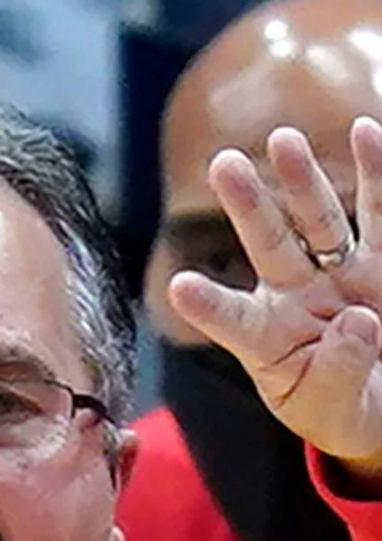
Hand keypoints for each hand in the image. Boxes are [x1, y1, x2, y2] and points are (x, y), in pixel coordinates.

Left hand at [167, 116, 381, 477]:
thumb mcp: (332, 409)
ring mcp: (339, 275)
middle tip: (222, 164)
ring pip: (319, 221)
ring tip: (282, 139)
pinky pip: (379, 214)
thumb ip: (338, 373)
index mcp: (265, 338)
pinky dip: (375, 173)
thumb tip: (359, 321)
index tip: (178, 287)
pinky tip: (367, 131)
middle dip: (248, 205)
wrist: (380, 406)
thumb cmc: (339, 409)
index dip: (208, 305)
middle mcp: (295, 296)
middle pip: (269, 244)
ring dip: (302, 179)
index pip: (231, 320)